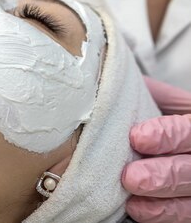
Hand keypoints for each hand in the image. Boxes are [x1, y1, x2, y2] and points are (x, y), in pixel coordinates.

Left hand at [122, 77, 190, 221]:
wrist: (177, 141)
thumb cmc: (165, 118)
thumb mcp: (163, 99)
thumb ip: (146, 94)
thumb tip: (110, 84)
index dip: (167, 135)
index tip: (137, 137)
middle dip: (164, 175)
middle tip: (131, 177)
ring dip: (163, 202)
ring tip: (132, 197)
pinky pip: (185, 216)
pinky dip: (163, 214)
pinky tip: (138, 210)